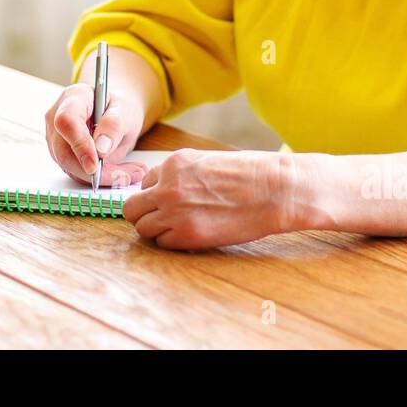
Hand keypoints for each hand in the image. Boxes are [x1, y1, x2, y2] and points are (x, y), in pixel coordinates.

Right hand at [44, 83, 148, 187]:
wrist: (115, 114)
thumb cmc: (118, 108)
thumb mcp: (125, 110)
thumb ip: (114, 125)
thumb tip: (101, 149)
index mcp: (73, 98)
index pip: (67, 121)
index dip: (80, 145)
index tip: (96, 164)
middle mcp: (56, 118)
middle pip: (64, 151)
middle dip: (93, 171)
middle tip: (124, 176)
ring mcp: (56, 139)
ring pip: (70, 167)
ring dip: (100, 177)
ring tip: (130, 174)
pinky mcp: (62, 155)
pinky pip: (76, 173)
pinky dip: (99, 178)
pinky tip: (120, 174)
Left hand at [122, 149, 293, 249]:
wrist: (273, 190)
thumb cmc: (247, 175)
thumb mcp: (206, 162)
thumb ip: (180, 174)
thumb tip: (162, 189)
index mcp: (173, 164)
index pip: (144, 184)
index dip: (154, 195)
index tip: (167, 202)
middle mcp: (167, 186)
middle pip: (132, 208)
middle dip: (144, 214)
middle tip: (162, 220)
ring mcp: (174, 212)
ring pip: (143, 229)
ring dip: (157, 230)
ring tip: (179, 229)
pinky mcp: (187, 235)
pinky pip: (163, 244)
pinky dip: (173, 243)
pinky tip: (192, 235)